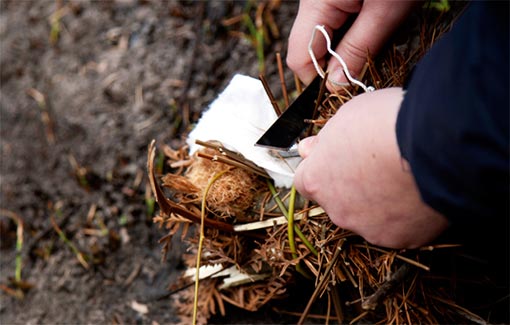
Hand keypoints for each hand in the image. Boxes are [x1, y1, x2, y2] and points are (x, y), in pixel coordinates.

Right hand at [287, 0, 416, 87]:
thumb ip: (356, 51)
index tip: (346, 88)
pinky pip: (335, 22)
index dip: (319, 80)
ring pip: (323, 37)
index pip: (300, 59)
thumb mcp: (386, 12)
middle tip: (368, 63)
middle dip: (335, 64)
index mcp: (317, 3)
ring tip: (378, 37)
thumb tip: (335, 87)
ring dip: (346, 48)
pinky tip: (375, 23)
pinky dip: (353, 32)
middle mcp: (312, 1)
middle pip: (309, 48)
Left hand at [293, 88, 447, 248]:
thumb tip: (311, 149)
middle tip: (378, 166)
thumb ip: (325, 140)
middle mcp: (336, 210)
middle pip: (337, 200)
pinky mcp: (400, 238)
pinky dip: (406, 215)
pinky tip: (419, 194)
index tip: (338, 157)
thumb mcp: (346, 116)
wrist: (434, 144)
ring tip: (403, 179)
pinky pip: (398, 227)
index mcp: (317, 180)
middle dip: (351, 187)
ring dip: (378, 203)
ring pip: (367, 217)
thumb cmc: (387, 123)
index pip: (306, 180)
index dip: (323, 167)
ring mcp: (367, 227)